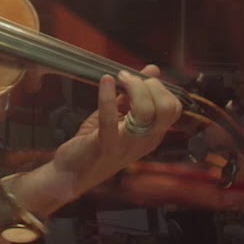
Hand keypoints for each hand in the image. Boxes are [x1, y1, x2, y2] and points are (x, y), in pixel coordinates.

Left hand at [52, 64, 181, 193]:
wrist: (70, 174)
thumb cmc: (95, 143)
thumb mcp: (118, 116)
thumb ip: (134, 95)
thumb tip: (153, 69)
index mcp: (152, 135)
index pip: (173, 108)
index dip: (160, 88)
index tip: (139, 79)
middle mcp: (146, 142)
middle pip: (166, 108)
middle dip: (150, 85)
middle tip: (127, 77)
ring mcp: (128, 146)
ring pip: (146, 112)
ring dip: (134, 88)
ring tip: (118, 78)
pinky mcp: (106, 147)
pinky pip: (111, 119)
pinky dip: (107, 97)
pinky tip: (105, 81)